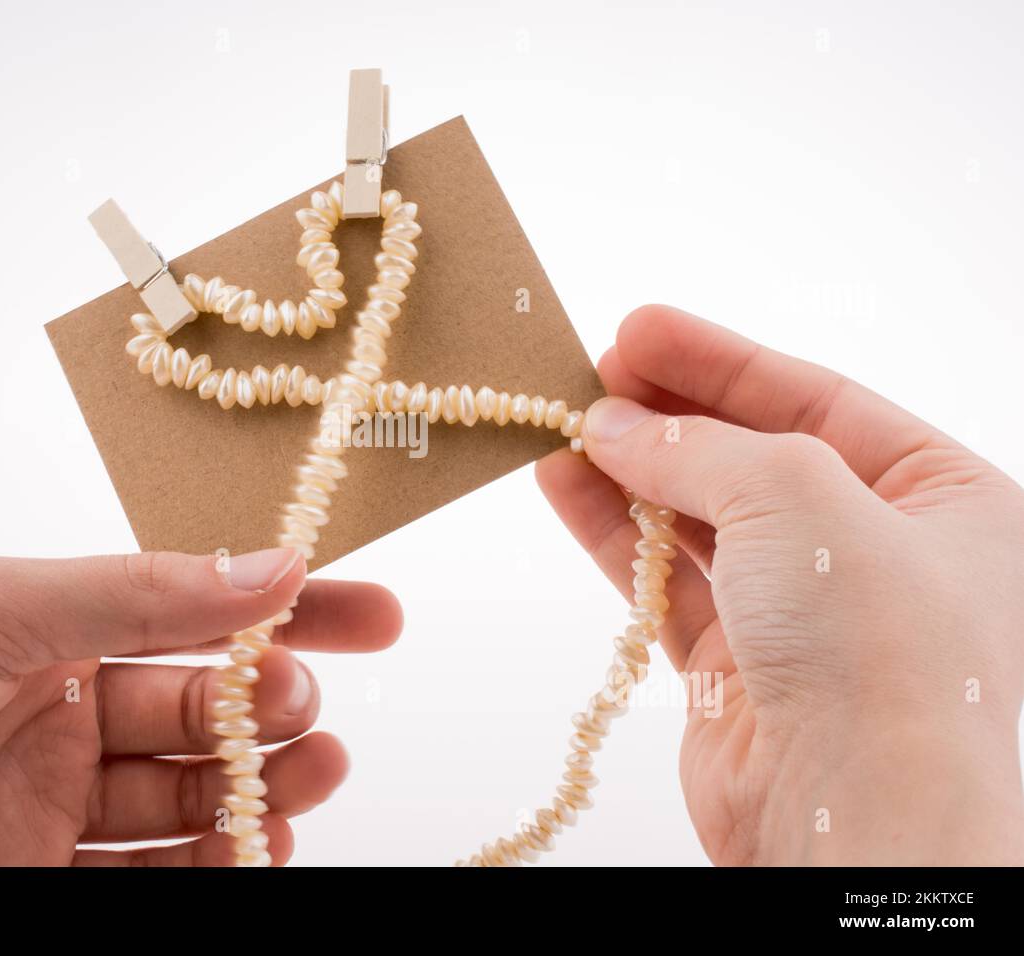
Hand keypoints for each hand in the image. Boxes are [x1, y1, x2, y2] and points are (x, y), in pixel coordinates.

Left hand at [0, 548, 400, 864]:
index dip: (289, 612)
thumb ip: (140, 594)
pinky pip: (149, 882)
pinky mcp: (34, 883)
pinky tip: (251, 851)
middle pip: (202, 712)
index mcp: (51, 632)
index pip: (197, 614)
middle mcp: (58, 716)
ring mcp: (48, 807)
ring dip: (257, 790)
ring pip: (188, 802)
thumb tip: (272, 569)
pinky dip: (211, 870)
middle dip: (270, 706)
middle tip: (302, 707)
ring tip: (306, 776)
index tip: (373, 615)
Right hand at [537, 305, 1023, 864]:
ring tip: (562, 426)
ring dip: (630, 472)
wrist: (859, 820)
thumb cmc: (881, 653)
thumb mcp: (796, 492)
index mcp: (945, 502)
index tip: (638, 329)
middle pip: (754, 457)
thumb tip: (613, 426)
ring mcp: (807, 617)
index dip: (722, 361)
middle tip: (592, 374)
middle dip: (670, 415)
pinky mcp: (740, 672)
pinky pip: (665, 582)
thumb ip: (697, 447)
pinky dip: (614, 535)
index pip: (820, 400)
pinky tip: (566, 487)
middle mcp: (880, 557)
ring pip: (701, 521)